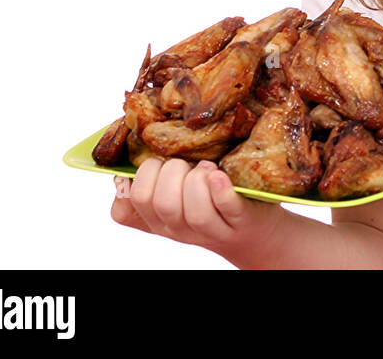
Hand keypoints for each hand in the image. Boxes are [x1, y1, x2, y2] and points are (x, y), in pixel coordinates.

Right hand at [111, 156, 292, 262]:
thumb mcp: (175, 195)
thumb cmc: (210, 204)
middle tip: (186, 164)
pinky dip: (220, 190)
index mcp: (158, 220)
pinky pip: (227, 207)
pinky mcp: (241, 219)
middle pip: (162, 203)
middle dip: (171, 172)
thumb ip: (154, 180)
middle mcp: (179, 228)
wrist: (251, 232)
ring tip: (208, 167)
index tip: (156, 162)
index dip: (139, 177)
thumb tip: (133, 150)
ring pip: (194, 212)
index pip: (130, 205)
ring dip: (197, 181)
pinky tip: (218, 175)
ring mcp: (211, 228)